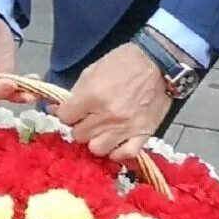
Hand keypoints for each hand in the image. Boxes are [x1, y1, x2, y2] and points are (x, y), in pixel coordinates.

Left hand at [56, 42, 174, 161]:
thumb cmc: (123, 63)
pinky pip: (124, 155)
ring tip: (101, 130)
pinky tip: (116, 142)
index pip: (65, 117)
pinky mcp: (143, 135)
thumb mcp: (92, 71)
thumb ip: (75, 92)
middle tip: (88, 118)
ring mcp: (126, 128)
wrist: (158, 63)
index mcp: (92, 96)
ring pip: (97, 149)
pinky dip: (118, 152)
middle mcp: (107, 116)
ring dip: (96, 140)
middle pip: (79, 135)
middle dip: (80, 125)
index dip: (66, 113)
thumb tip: (59, 109)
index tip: (72, 110)